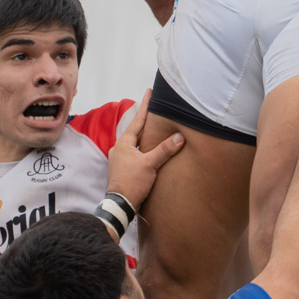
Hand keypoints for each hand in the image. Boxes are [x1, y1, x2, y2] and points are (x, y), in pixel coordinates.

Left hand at [105, 89, 185, 207]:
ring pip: (135, 142)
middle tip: (154, 108)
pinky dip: (143, 147)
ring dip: (144, 135)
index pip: (138, 120)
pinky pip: (135, 152)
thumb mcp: (150, 164)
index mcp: (124, 144)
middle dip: (145, 120)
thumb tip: (179, 136)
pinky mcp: (123, 169)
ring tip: (154, 127)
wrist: (119, 206)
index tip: (150, 92)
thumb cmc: (132, 183)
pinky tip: (148, 150)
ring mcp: (119, 160)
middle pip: (135, 130)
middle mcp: (119, 149)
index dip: (146, 106)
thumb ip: (164, 150)